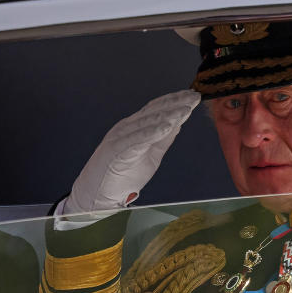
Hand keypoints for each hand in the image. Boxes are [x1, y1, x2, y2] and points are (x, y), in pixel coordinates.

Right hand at [62, 90, 200, 213]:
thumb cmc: (123, 175)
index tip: (192, 96)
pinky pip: (135, 139)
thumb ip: (163, 139)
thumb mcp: (151, 155)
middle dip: (175, 103)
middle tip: (194, 97)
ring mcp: (119, 137)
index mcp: (134, 127)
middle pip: (153, 111)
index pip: (157, 109)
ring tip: (185, 110)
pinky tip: (166, 127)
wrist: (97, 196)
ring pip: (146, 122)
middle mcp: (126, 128)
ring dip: (167, 115)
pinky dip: (151, 132)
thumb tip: (179, 123)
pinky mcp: (115, 150)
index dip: (175, 100)